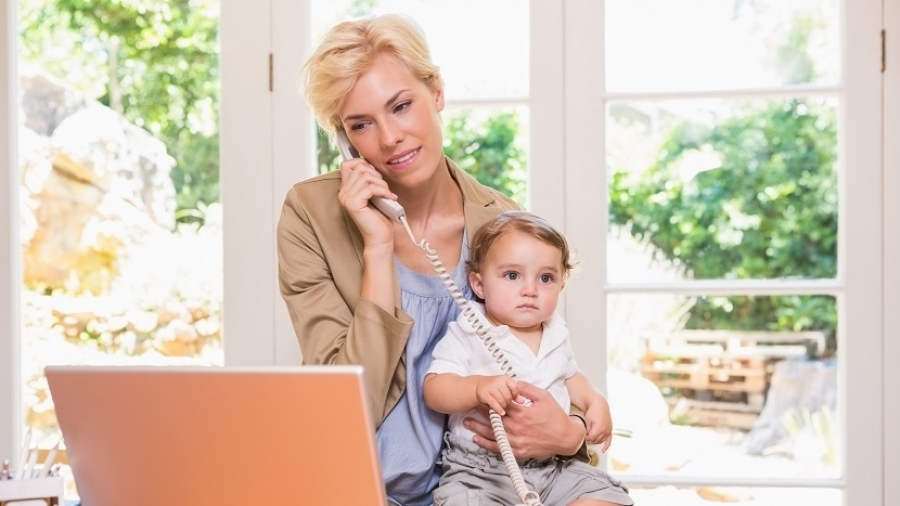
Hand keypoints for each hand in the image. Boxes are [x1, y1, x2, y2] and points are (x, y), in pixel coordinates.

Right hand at [337, 158, 397, 245]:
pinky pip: (370, 188)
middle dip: (377, 175)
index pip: (347, 164)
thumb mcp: (374, 193)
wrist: (381, 238)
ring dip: (382, 184)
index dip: (363, 163)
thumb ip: (369, 180)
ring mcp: (346, 198)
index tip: (376, 174)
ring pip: (366, 176)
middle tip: (385, 189)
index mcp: (346, 189)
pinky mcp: (353, 204)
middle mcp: (343, 192)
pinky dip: (384, 191)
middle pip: (360, 167)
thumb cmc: (380, 217)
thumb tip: (372, 164)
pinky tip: (390, 198)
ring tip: (388, 194)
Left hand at [464, 381, 583, 459]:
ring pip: (492, 433)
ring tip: (467, 422)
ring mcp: (516, 440)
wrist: (565, 438)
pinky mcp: (518, 451)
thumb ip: (527, 389)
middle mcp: (517, 427)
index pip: (500, 403)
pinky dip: (486, 443)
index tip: (480, 395)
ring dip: (478, 428)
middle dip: (480, 412)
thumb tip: (514, 383)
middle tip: (469, 407)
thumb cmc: (556, 416)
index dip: (489, 399)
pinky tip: (477, 439)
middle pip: (493, 418)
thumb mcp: (544, 396)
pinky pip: (498, 448)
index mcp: (522, 412)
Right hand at [475, 376, 518, 415]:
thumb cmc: (496, 387)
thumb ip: (514, 393)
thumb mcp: (506, 387)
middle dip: (508, 402)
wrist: (480, 385)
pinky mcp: (485, 394)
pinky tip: (501, 412)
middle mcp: (499, 381)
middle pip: (508, 396)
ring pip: (501, 401)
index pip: (515, 388)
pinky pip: (494, 404)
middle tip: (507, 404)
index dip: (515, 395)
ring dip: (503, 406)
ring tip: (503, 407)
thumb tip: (522, 401)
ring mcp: (491, 388)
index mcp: (506, 379)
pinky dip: (499, 409)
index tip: (513, 399)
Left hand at [584, 396, 612, 452]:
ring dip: (595, 439)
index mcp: (599, 428)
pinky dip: (606, 446)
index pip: (590, 438)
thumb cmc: (592, 411)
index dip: (586, 437)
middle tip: (586, 433)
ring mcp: (608, 430)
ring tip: (591, 434)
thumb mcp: (587, 420)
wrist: (600, 405)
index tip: (583, 433)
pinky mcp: (610, 430)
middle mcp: (605, 430)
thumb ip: (587, 430)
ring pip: (600, 440)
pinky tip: (603, 450)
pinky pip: (609, 440)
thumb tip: (586, 437)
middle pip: (595, 440)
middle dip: (590, 438)